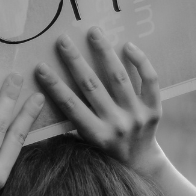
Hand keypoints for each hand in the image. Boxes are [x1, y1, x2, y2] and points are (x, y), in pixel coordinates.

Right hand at [34, 29, 162, 177]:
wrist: (141, 163)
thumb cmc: (105, 149)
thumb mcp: (86, 144)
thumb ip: (71, 122)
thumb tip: (47, 95)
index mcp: (96, 135)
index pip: (71, 106)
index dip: (54, 86)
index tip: (40, 67)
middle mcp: (117, 125)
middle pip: (92, 86)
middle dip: (75, 61)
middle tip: (63, 40)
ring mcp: (137, 116)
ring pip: (119, 78)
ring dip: (104, 53)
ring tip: (94, 32)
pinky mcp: (155, 109)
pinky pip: (149, 81)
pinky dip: (140, 62)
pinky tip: (128, 45)